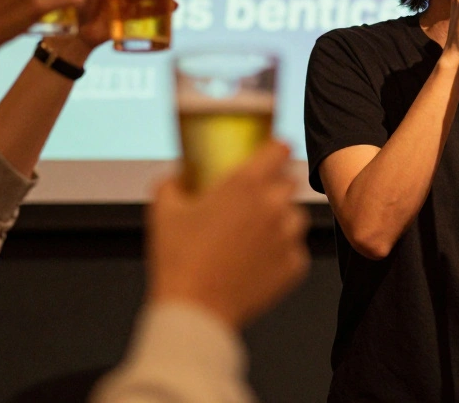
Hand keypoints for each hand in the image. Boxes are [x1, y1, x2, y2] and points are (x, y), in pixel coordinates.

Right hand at [147, 141, 309, 329]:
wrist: (195, 310)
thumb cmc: (178, 259)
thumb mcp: (163, 211)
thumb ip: (171, 183)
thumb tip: (175, 176)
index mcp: (246, 183)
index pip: (279, 148)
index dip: (274, 149)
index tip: (268, 155)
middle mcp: (273, 205)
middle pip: (289, 181)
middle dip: (274, 185)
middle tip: (252, 199)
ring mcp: (288, 236)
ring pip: (295, 215)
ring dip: (280, 218)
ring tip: (253, 233)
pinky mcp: (295, 265)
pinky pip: (294, 249)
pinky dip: (280, 252)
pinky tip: (255, 260)